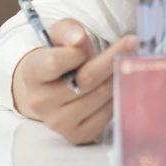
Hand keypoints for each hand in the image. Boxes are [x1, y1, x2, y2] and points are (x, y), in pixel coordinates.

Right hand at [11, 18, 136, 144]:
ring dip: (118, 76)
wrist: (50, 90)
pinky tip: (117, 84)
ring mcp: (59, 122)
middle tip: (132, 43)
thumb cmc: (58, 56)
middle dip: (112, 59)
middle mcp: (42, 101)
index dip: (75, 52)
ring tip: (124, 63)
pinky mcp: (77, 134)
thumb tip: (78, 39)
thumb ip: (68, 30)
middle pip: (86, 79)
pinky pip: (107, 113)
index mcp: (32, 73)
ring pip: (101, 95)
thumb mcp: (58, 36)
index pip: (54, 62)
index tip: (87, 40)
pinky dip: (117, 96)